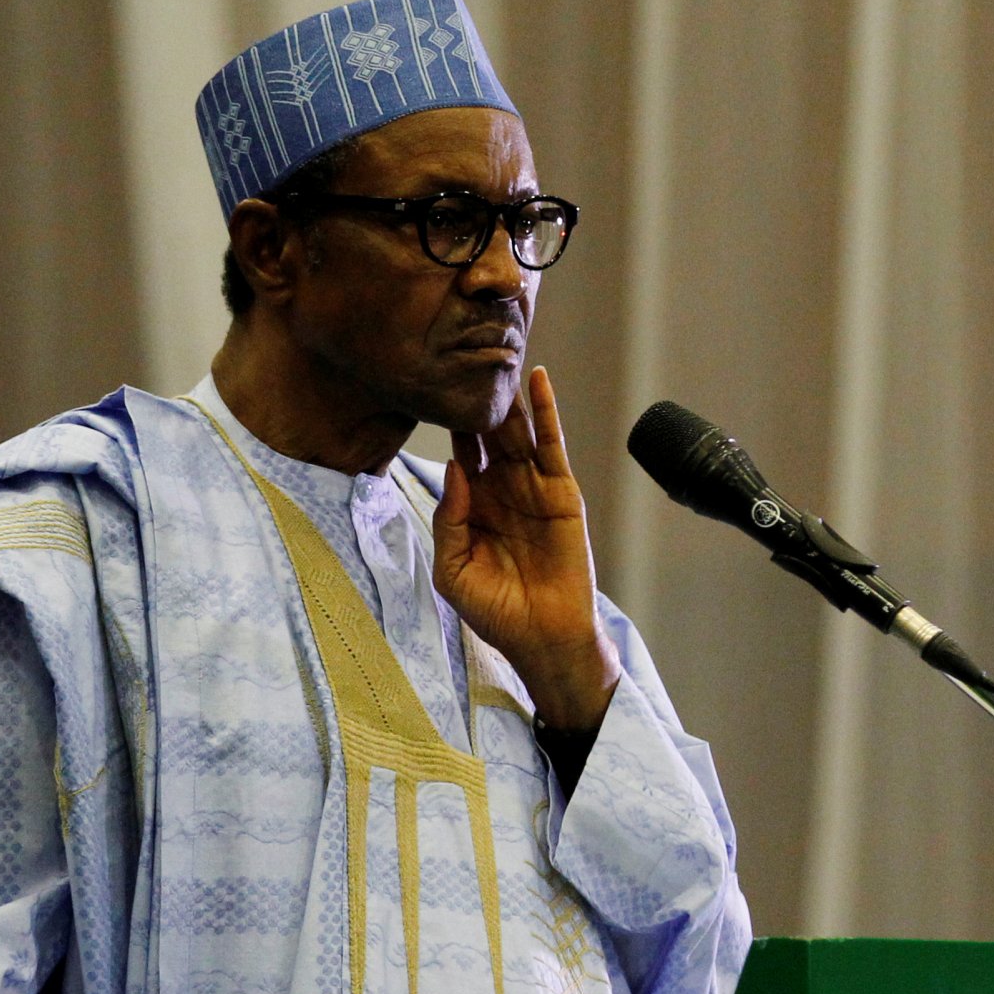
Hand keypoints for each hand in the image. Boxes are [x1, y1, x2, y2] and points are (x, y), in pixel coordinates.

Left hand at [433, 365, 621, 730]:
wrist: (541, 636)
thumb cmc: (495, 610)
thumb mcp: (453, 569)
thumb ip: (448, 520)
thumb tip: (454, 467)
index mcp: (473, 506)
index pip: (458, 453)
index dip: (447, 423)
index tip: (431, 385)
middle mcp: (502, 489)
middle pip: (487, 434)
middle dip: (477, 400)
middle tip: (464, 356)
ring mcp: (533, 487)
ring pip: (517, 432)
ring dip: (507, 397)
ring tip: (496, 356)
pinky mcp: (562, 491)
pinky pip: (552, 444)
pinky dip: (546, 411)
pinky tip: (538, 381)